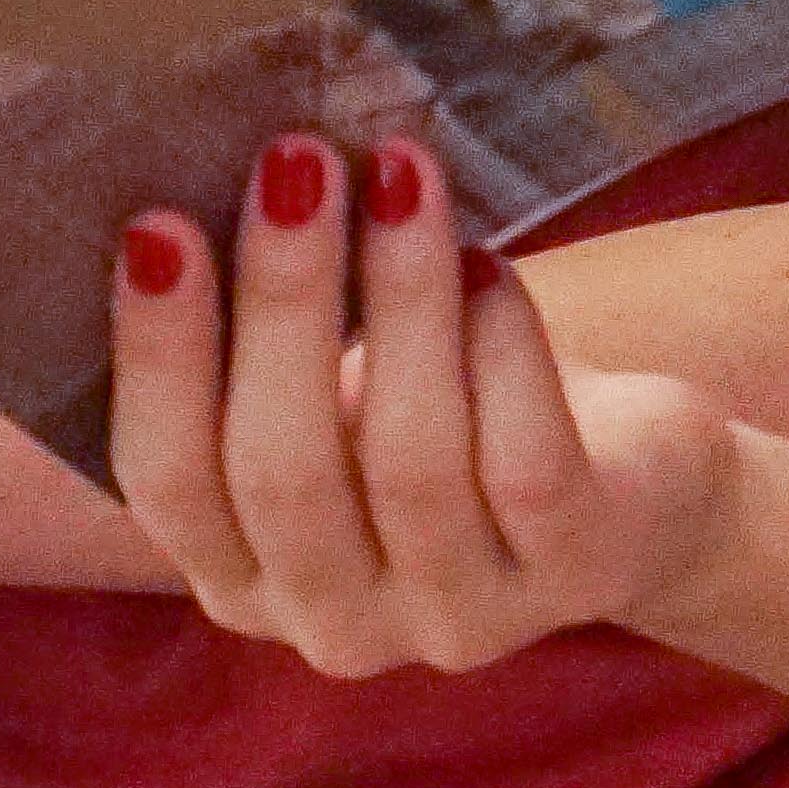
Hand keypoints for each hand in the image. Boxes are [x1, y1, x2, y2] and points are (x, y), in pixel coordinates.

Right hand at [111, 134, 741, 677]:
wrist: (632, 486)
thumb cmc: (449, 408)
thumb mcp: (336, 390)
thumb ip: (264, 336)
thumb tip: (222, 184)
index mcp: (240, 579)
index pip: (167, 483)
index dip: (156, 359)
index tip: (158, 225)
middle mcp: (335, 625)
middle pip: (282, 471)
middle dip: (282, 302)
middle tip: (295, 162)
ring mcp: (458, 618)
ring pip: (409, 461)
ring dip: (401, 299)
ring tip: (402, 176)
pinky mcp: (575, 574)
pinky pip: (525, 466)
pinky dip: (502, 352)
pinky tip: (487, 265)